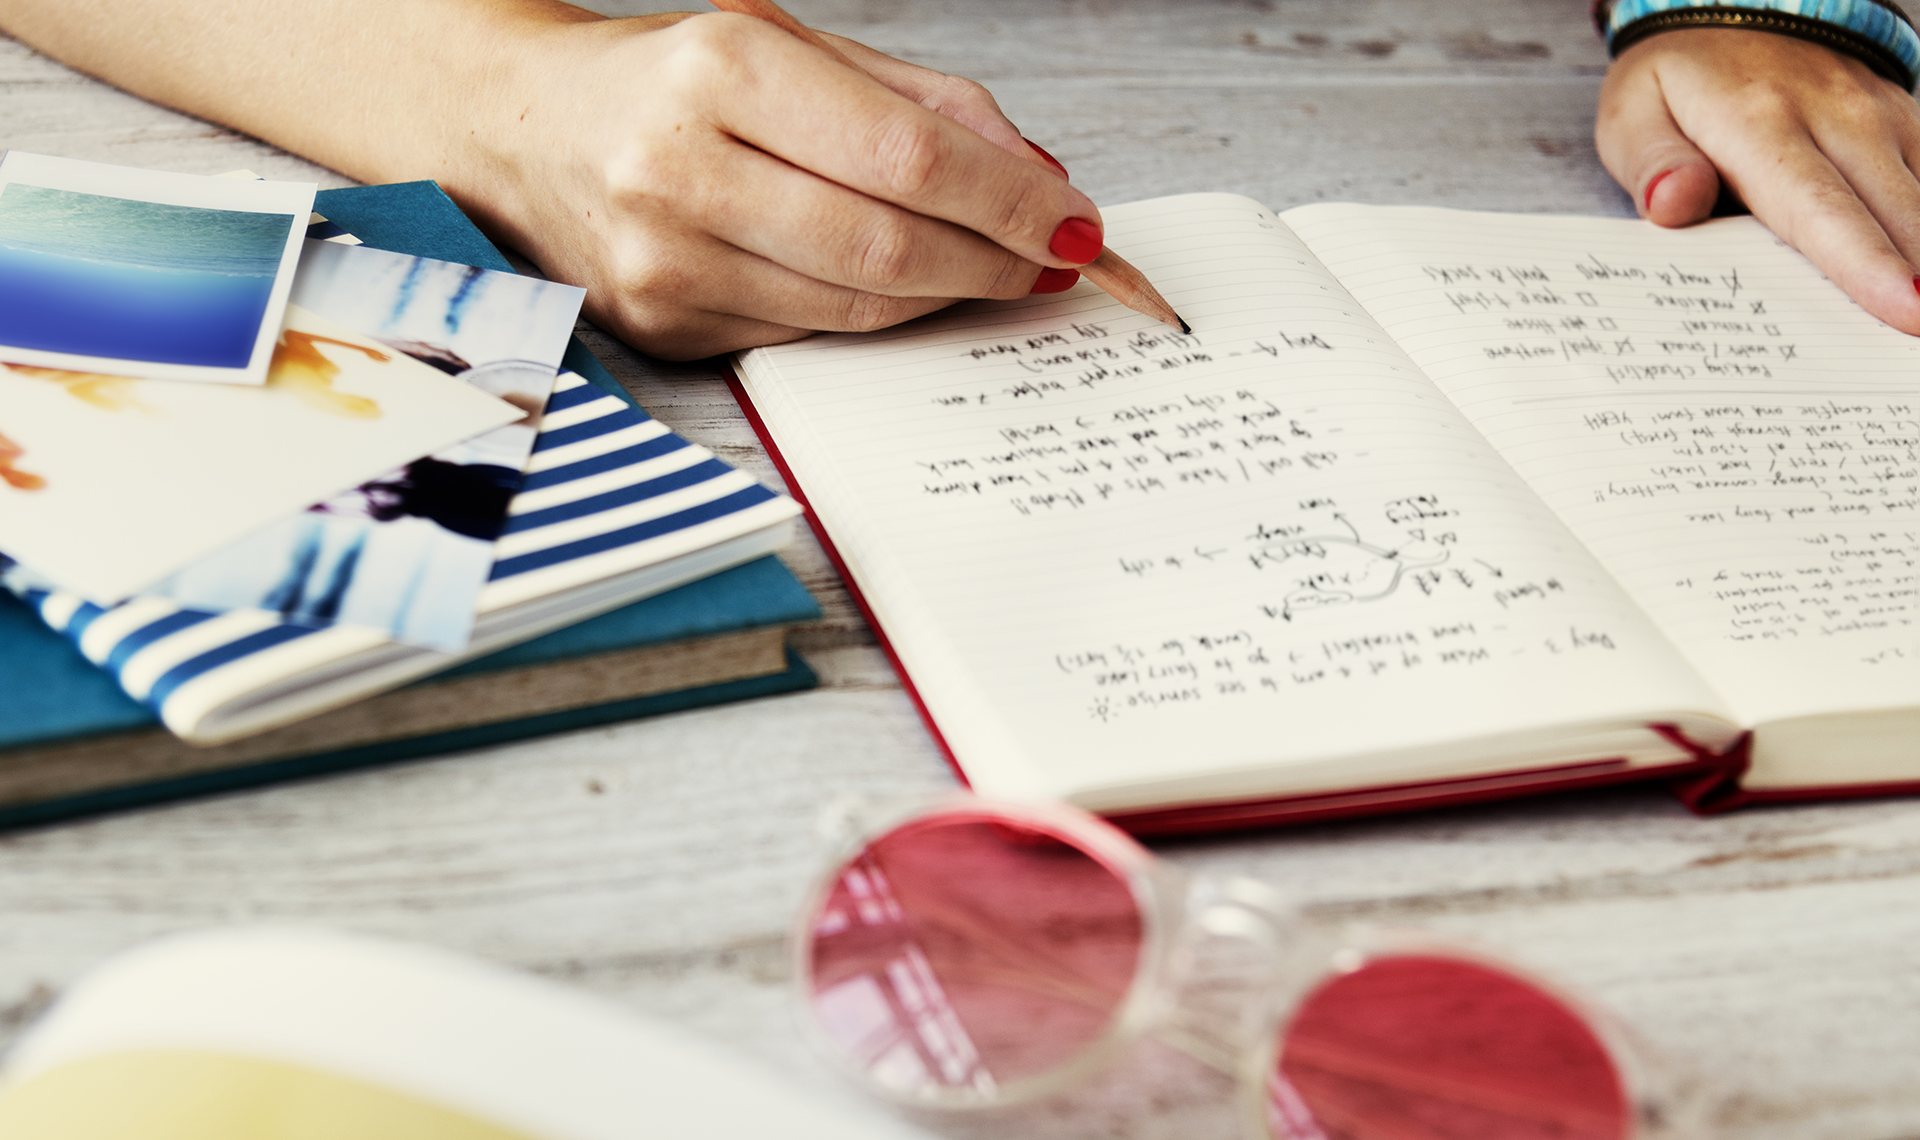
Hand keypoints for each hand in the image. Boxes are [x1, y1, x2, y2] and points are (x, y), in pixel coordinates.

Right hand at [468, 12, 1095, 358]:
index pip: (907, 157)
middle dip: (997, 258)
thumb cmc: (676, 84)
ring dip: (950, 292)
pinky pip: (813, 333)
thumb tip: (1036, 178)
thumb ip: (922, 104)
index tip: (1076, 222)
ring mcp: (665, 263)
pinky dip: (878, 311)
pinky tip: (903, 281)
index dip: (1010, 200)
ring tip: (994, 266)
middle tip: (1055, 257)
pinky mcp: (664, 329)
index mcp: (720, 74)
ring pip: (860, 304)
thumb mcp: (795, 51)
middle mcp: (680, 171)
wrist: (528, 130)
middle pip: (889, 244)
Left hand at [1596, 27, 1919, 334]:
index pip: (1821, 209)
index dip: (1867, 266)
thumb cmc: (1676, 80)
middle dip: (1919, 280)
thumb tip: (1674, 202)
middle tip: (1919, 339)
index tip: (1909, 312)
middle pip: (1892, 214)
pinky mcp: (1906, 119)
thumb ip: (1652, 163)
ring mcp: (1881, 114)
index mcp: (1760, 125)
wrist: (1732, 7)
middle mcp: (1837, 116)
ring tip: (1918, 327)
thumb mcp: (1633, 113)